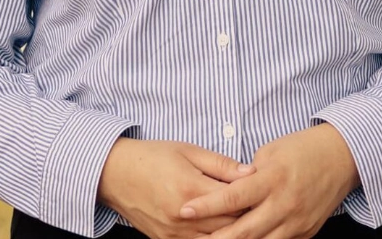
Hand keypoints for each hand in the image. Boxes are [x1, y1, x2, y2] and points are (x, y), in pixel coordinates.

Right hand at [97, 138, 255, 238]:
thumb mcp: (189, 150)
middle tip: (261, 210)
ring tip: (245, 224)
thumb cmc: (154, 156)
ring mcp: (174, 234)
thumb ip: (221, 164)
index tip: (264, 193)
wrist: (117, 173)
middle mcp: (183, 217)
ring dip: (231, 235)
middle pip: (228, 228)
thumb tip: (251, 172)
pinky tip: (221, 232)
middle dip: (246, 219)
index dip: (252, 199)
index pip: (234, 203)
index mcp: (191, 189)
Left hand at [178, 124, 358, 238]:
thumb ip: (248, 174)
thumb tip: (228, 190)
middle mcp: (284, 204)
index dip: (206, 205)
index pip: (232, 197)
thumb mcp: (270, 151)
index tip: (184, 210)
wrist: (340, 157)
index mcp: (272, 178)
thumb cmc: (301, 148)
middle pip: (244, 231)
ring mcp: (297, 222)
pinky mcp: (306, 233)